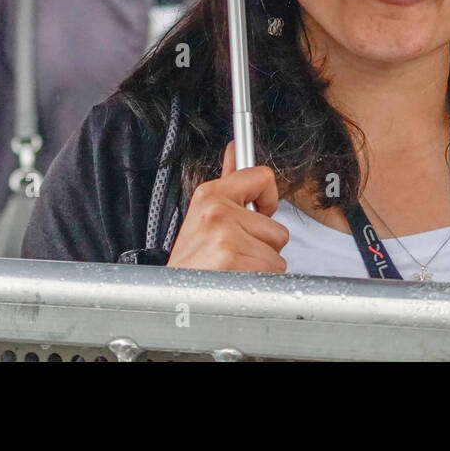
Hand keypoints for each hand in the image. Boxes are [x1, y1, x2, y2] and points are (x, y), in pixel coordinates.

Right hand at [165, 141, 287, 272]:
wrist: (172, 299)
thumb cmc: (191, 263)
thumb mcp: (203, 216)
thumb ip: (228, 182)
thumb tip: (235, 151)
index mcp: (210, 196)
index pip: (262, 177)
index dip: (267, 199)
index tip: (259, 210)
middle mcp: (218, 213)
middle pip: (277, 228)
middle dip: (262, 246)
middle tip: (234, 254)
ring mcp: (225, 238)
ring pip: (277, 254)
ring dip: (260, 266)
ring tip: (233, 269)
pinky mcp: (233, 262)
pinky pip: (273, 272)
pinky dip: (259, 282)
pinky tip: (237, 281)